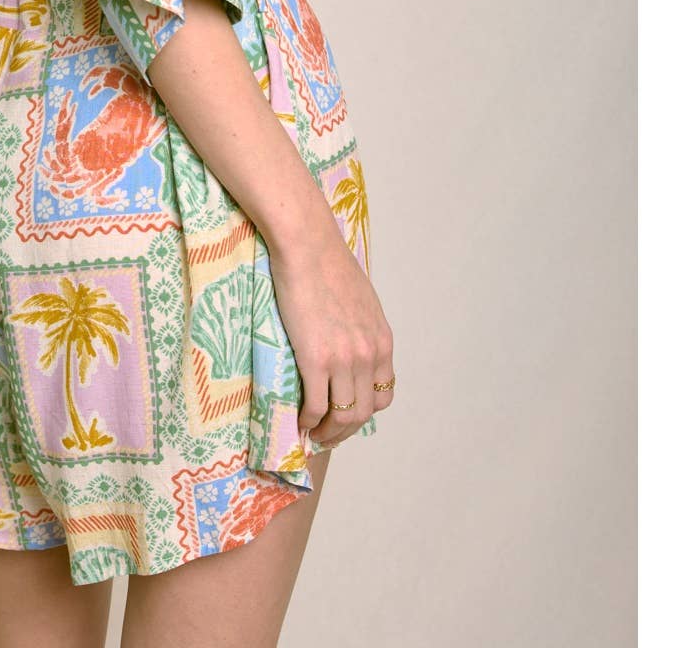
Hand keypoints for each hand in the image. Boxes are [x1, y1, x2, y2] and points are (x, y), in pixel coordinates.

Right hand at [267, 216, 394, 447]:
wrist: (307, 246)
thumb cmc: (327, 263)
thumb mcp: (361, 300)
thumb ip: (360, 329)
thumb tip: (347, 342)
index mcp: (382, 342)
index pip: (384, 395)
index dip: (365, 412)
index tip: (346, 415)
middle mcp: (369, 356)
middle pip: (364, 413)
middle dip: (345, 431)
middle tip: (326, 436)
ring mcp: (344, 360)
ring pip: (342, 416)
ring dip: (327, 432)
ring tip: (312, 434)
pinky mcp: (316, 359)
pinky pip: (315, 405)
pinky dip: (307, 420)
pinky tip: (298, 421)